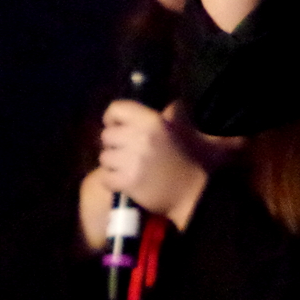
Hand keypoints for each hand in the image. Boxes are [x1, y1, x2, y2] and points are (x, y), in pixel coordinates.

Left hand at [97, 100, 243, 229]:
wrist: (196, 193)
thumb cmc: (192, 159)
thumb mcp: (185, 128)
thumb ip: (172, 113)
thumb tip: (163, 107)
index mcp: (153, 121)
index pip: (116, 109)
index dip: (113, 118)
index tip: (119, 127)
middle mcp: (140, 137)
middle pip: (106, 135)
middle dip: (114, 144)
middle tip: (127, 151)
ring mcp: (132, 161)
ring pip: (104, 157)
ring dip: (113, 164)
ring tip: (127, 168)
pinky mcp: (127, 182)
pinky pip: (105, 177)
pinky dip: (113, 181)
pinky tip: (126, 182)